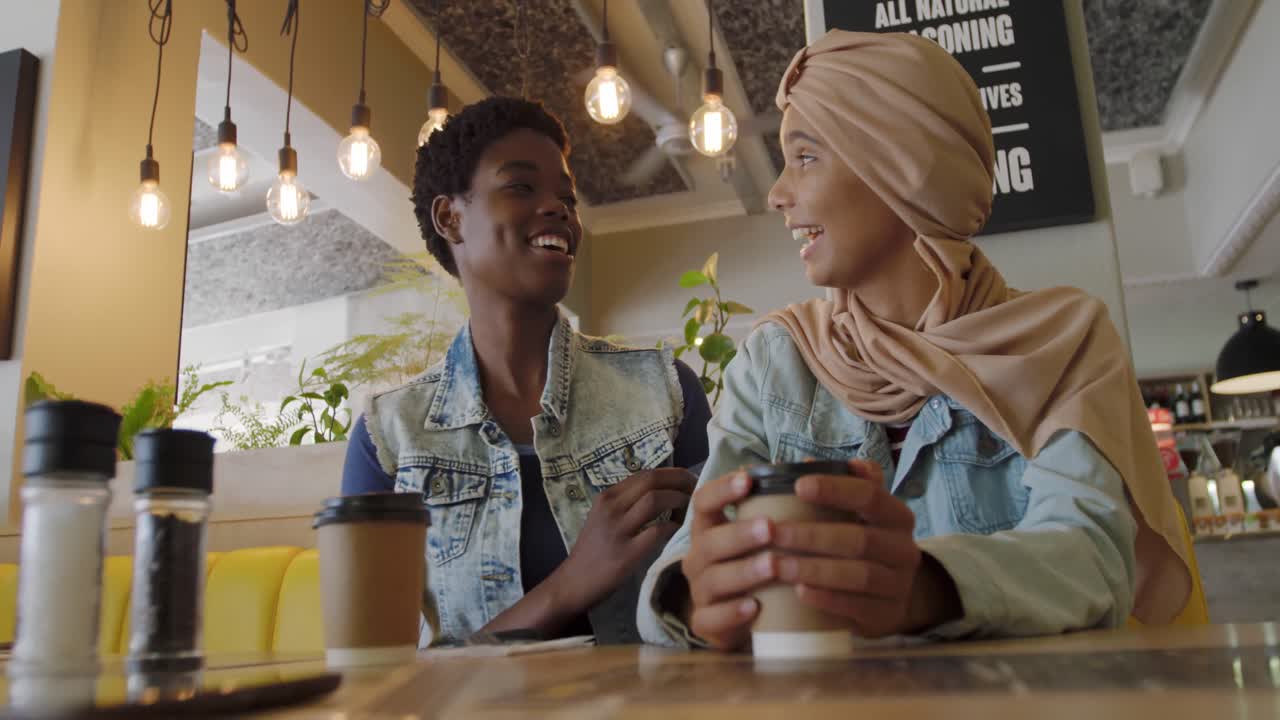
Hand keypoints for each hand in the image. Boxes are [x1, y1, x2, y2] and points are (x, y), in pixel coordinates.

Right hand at [555, 468, 696, 612]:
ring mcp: (617, 529)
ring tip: (692, 510)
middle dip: (681, 480)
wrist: (573, 582)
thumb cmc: (594, 551)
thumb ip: (628, 504)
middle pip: (652, 479)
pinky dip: (674, 527)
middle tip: (698, 489)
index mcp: (607, 496)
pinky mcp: (625, 553)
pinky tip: (681, 531)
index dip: (673, 473)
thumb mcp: (605, 518)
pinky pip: (657, 531)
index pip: (645, 473)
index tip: (690, 480)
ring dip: (680, 500)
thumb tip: (665, 492)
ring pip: (655, 500)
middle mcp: (610, 507)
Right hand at [679, 471, 775, 650]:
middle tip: (771, 527)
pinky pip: (711, 619)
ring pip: (713, 580)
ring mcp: (701, 592)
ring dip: (744, 571)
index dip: (722, 490)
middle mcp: (699, 558)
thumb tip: (822, 464)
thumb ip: (790, 501)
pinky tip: (755, 607)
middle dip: (740, 533)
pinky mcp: (706, 625)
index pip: (704, 502)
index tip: (747, 480)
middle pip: (708, 542)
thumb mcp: (770, 533)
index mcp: (710, 529)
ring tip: (773, 565)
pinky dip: (732, 613)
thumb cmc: (762, 564)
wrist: (749, 620)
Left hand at [773, 459, 957, 636]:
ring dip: (813, 569)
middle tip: (771, 532)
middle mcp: (904, 548)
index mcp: (896, 516)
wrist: (888, 600)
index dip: (835, 489)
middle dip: (811, 535)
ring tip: (777, 565)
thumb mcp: (857, 515)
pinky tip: (798, 592)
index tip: (798, 486)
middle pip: (859, 539)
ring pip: (858, 575)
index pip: (870, 495)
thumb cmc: (859, 545)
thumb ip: (838, 487)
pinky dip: (827, 599)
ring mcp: (899, 585)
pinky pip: (857, 607)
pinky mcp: (887, 616)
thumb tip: (802, 461)